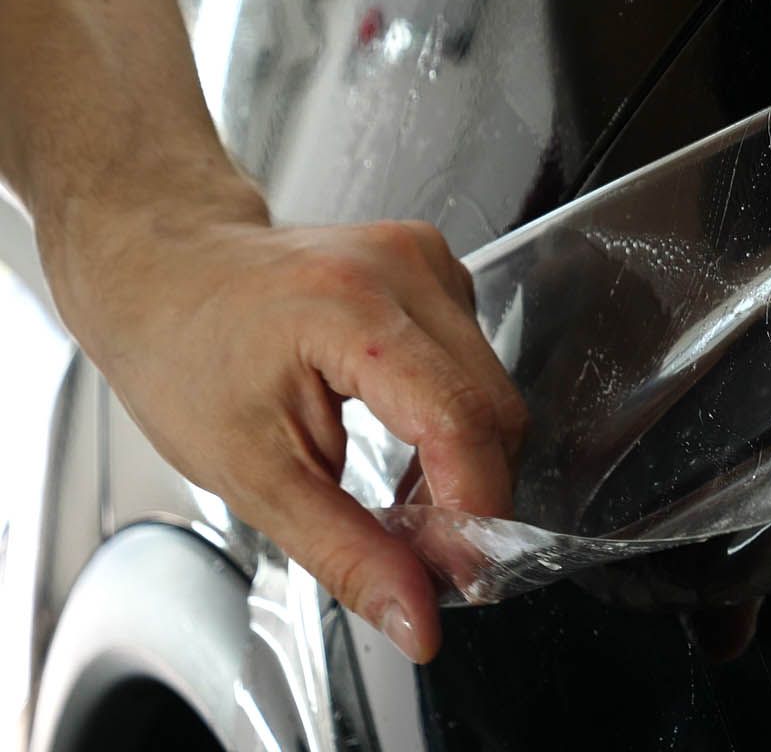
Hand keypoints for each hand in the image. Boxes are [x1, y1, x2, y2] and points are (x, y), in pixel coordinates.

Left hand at [39, 181, 524, 663]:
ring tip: (407, 502)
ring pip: (496, 392)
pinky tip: (410, 445)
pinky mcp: (440, 268)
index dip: (472, 509)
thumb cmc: (185, 357)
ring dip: (468, 463)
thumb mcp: (250, 475)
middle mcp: (404, 270)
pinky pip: (480, 365)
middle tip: (426, 556)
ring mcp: (428, 262)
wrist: (165, 270)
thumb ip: (345, 550)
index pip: (456, 420)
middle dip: (473, 497)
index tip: (458, 576)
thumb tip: (417, 619)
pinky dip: (457, 423)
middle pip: (492, 409)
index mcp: (349, 310)